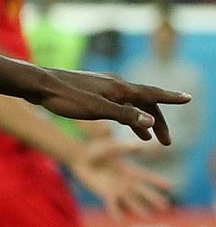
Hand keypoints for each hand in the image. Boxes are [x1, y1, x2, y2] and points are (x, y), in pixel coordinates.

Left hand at [32, 68, 190, 144]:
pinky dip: (125, 116)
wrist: (39, 85)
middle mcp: (115, 84)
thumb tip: (150, 120)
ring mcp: (103, 87)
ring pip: (130, 104)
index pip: (152, 94)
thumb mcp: (97, 111)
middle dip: (158, 121)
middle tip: (166, 142)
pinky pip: (117, 104)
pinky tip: (122, 125)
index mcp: (120, 88)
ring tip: (149, 139)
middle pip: (145, 102)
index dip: (171, 98)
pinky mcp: (92, 91)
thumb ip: (124, 116)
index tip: (188, 99)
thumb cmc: (66, 98)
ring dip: (142, 120)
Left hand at [66, 139, 173, 218]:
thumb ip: (125, 148)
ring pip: (130, 200)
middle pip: (142, 191)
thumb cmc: (97, 150)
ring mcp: (116, 188)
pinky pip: (112, 204)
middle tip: (166, 207)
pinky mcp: (105, 193)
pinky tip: (121, 220)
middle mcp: (125, 181)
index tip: (172, 186)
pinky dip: (116, 211)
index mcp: (129, 170)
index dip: (159, 181)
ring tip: (150, 217)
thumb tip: (140, 147)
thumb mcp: (111, 148)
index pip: (147, 177)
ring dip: (140, 208)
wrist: (81, 159)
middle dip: (153, 198)